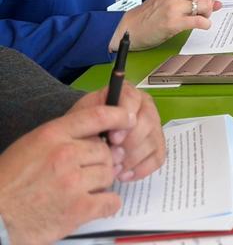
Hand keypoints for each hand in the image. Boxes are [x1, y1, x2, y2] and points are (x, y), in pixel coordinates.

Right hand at [0, 104, 131, 244]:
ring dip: (101, 183)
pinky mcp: (78, 208)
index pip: (98, 115)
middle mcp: (65, 154)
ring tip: (83, 190)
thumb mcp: (32, 146)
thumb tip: (97, 137)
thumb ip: (64, 138)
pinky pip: (110, 200)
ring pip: (109, 174)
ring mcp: (73, 182)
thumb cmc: (9, 182)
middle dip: (101, 162)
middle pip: (106, 150)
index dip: (120, 115)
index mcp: (53, 135)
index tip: (129, 119)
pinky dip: (106, 204)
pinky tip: (94, 205)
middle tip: (88, 172)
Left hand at [71, 85, 164, 182]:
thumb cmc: (82, 127)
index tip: (112, 138)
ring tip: (113, 170)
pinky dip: (141, 169)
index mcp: (127, 93)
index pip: (133, 100)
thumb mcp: (80, 119)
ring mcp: (154, 125)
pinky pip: (157, 158)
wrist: (82, 139)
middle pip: (148, 123)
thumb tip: (112, 139)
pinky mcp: (157, 144)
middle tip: (112, 158)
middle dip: (130, 144)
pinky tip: (124, 175)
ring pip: (153, 142)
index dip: (125, 119)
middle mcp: (145, 106)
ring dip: (133, 160)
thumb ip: (94, 123)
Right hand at [111, 0, 219, 50]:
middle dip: (211, 0)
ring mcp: (175, 7)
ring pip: (207, 5)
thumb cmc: (151, 12)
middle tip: (205, 7)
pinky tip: (202, 25)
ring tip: (201, 16)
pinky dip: (206, 24)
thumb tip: (216, 0)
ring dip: (208, 13)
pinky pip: (201, 21)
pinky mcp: (175, 23)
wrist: (131, 27)